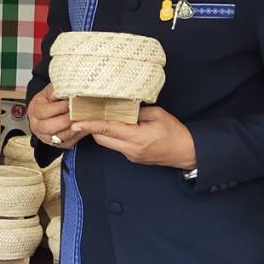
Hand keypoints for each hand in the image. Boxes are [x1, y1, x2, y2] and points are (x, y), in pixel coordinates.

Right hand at [28, 83, 83, 148]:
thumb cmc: (49, 100)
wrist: (48, 111)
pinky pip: (69, 142)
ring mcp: (47, 137)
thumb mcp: (49, 91)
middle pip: (49, 127)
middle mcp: (37, 126)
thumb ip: (55, 90)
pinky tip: (85, 126)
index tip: (70, 102)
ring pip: (60, 136)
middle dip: (65, 120)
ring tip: (84, 119)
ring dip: (73, 128)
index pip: (44, 112)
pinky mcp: (58, 144)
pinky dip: (78, 134)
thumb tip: (60, 91)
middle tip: (78, 112)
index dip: (58, 107)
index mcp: (34, 111)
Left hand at [71, 106, 196, 169]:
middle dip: (92, 127)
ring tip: (100, 117)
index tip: (76, 122)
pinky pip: (116, 145)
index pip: (107, 130)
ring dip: (102, 132)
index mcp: (136, 138)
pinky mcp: (133, 157)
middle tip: (86, 113)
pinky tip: (116, 125)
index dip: (90, 125)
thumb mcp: (158, 115)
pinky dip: (112, 136)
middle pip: (101, 139)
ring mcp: (130, 155)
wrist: (187, 153)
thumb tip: (122, 106)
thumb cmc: (175, 133)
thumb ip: (138, 111)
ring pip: (107, 143)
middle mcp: (130, 149)